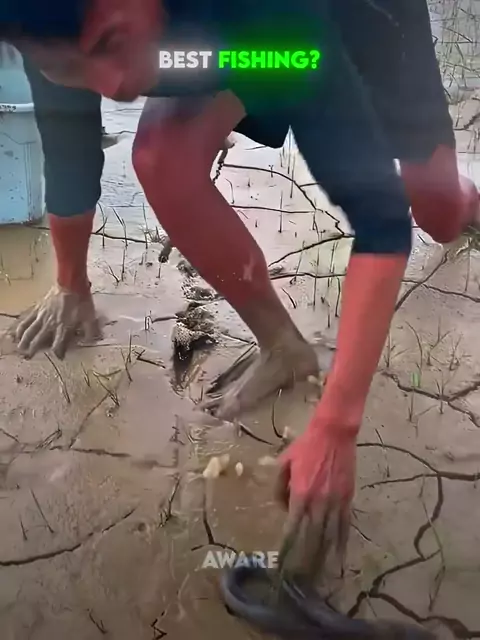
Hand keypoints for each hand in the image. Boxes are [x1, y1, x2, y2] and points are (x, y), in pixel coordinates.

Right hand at [10, 285, 100, 358]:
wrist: (71, 283)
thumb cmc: (82, 301)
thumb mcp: (90, 317)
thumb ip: (90, 331)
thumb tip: (91, 342)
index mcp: (63, 328)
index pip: (58, 345)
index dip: (58, 353)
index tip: (59, 357)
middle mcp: (50, 324)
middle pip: (38, 340)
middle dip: (34, 350)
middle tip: (30, 357)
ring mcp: (41, 316)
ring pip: (29, 331)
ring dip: (24, 341)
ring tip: (21, 348)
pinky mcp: (37, 309)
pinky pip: (26, 320)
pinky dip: (21, 328)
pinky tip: (17, 333)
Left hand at [276, 412, 356, 574]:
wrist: (333, 433)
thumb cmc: (305, 446)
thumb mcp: (284, 463)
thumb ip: (280, 488)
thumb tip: (283, 508)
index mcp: (300, 493)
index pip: (293, 527)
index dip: (289, 546)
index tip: (283, 563)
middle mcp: (318, 502)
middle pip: (312, 536)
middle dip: (306, 558)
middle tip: (301, 578)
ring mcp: (335, 501)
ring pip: (329, 535)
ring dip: (324, 555)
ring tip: (319, 575)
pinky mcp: (348, 498)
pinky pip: (344, 525)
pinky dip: (342, 542)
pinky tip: (339, 556)